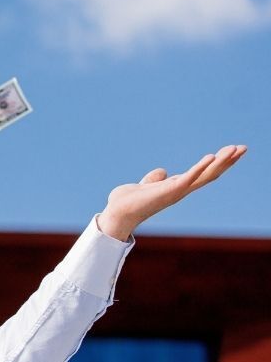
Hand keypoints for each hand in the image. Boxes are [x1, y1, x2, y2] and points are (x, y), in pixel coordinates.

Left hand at [97, 145, 246, 240]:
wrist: (116, 214)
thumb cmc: (128, 202)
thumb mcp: (144, 186)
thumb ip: (154, 179)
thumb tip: (162, 172)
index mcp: (176, 187)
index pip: (203, 173)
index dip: (217, 163)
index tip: (231, 150)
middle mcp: (180, 190)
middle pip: (210, 174)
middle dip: (227, 161)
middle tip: (244, 147)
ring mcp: (176, 191)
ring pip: (205, 175)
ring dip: (221, 162)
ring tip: (236, 148)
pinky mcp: (169, 191)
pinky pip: (188, 178)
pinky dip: (200, 167)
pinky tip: (211, 156)